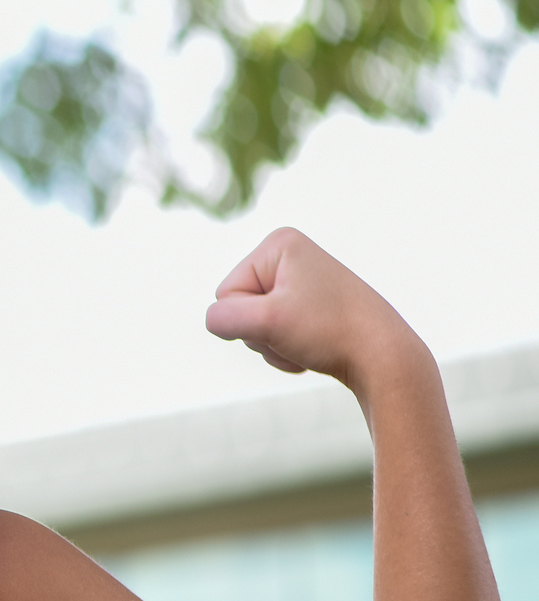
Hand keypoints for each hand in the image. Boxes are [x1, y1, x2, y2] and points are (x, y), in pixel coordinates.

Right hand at [204, 227, 420, 388]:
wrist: (384, 355)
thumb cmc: (330, 332)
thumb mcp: (266, 322)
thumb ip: (223, 318)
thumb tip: (215, 321)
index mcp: (279, 244)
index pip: (226, 292)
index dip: (250, 317)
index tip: (289, 321)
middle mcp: (289, 255)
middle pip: (239, 305)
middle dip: (262, 331)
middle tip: (299, 334)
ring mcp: (301, 280)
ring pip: (254, 322)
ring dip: (274, 342)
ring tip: (309, 341)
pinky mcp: (310, 303)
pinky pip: (274, 329)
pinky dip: (286, 346)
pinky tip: (314, 347)